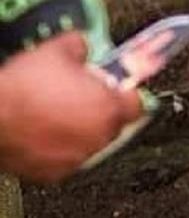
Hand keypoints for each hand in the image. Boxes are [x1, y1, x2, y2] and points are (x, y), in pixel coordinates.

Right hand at [0, 33, 143, 182]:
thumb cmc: (23, 90)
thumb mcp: (54, 52)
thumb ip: (78, 47)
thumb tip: (81, 45)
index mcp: (109, 108)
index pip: (136, 103)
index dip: (125, 92)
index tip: (115, 86)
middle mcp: (100, 137)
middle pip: (113, 123)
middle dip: (100, 110)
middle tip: (80, 96)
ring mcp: (79, 157)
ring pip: (90, 141)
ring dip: (80, 129)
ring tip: (55, 113)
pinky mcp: (57, 172)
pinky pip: (65, 157)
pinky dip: (58, 147)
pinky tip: (42, 132)